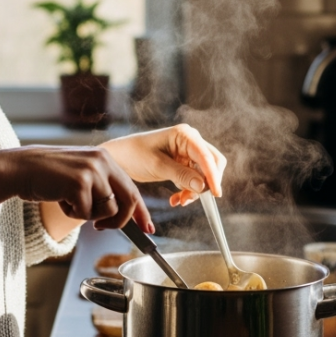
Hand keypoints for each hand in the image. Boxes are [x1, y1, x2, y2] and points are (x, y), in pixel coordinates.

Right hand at [3, 146, 151, 230]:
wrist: (20, 168)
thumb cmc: (47, 176)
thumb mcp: (80, 176)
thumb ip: (101, 188)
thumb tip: (121, 214)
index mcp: (105, 158)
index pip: (132, 188)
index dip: (141, 211)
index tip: (148, 227)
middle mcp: (102, 161)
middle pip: (128, 200)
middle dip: (121, 221)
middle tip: (101, 228)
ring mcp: (92, 171)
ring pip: (107, 210)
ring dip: (87, 215)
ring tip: (69, 200)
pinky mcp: (79, 183)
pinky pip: (86, 213)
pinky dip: (72, 213)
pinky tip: (59, 199)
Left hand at [99, 124, 227, 207]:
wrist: (120, 158)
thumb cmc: (135, 154)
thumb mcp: (157, 166)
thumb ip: (181, 175)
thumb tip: (203, 186)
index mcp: (185, 135)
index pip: (206, 156)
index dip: (213, 175)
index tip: (215, 194)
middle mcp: (191, 141)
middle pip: (212, 164)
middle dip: (204, 184)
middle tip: (189, 199)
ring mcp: (189, 153)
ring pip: (204, 175)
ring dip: (195, 190)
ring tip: (179, 201)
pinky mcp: (185, 164)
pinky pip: (195, 180)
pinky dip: (189, 191)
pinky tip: (176, 199)